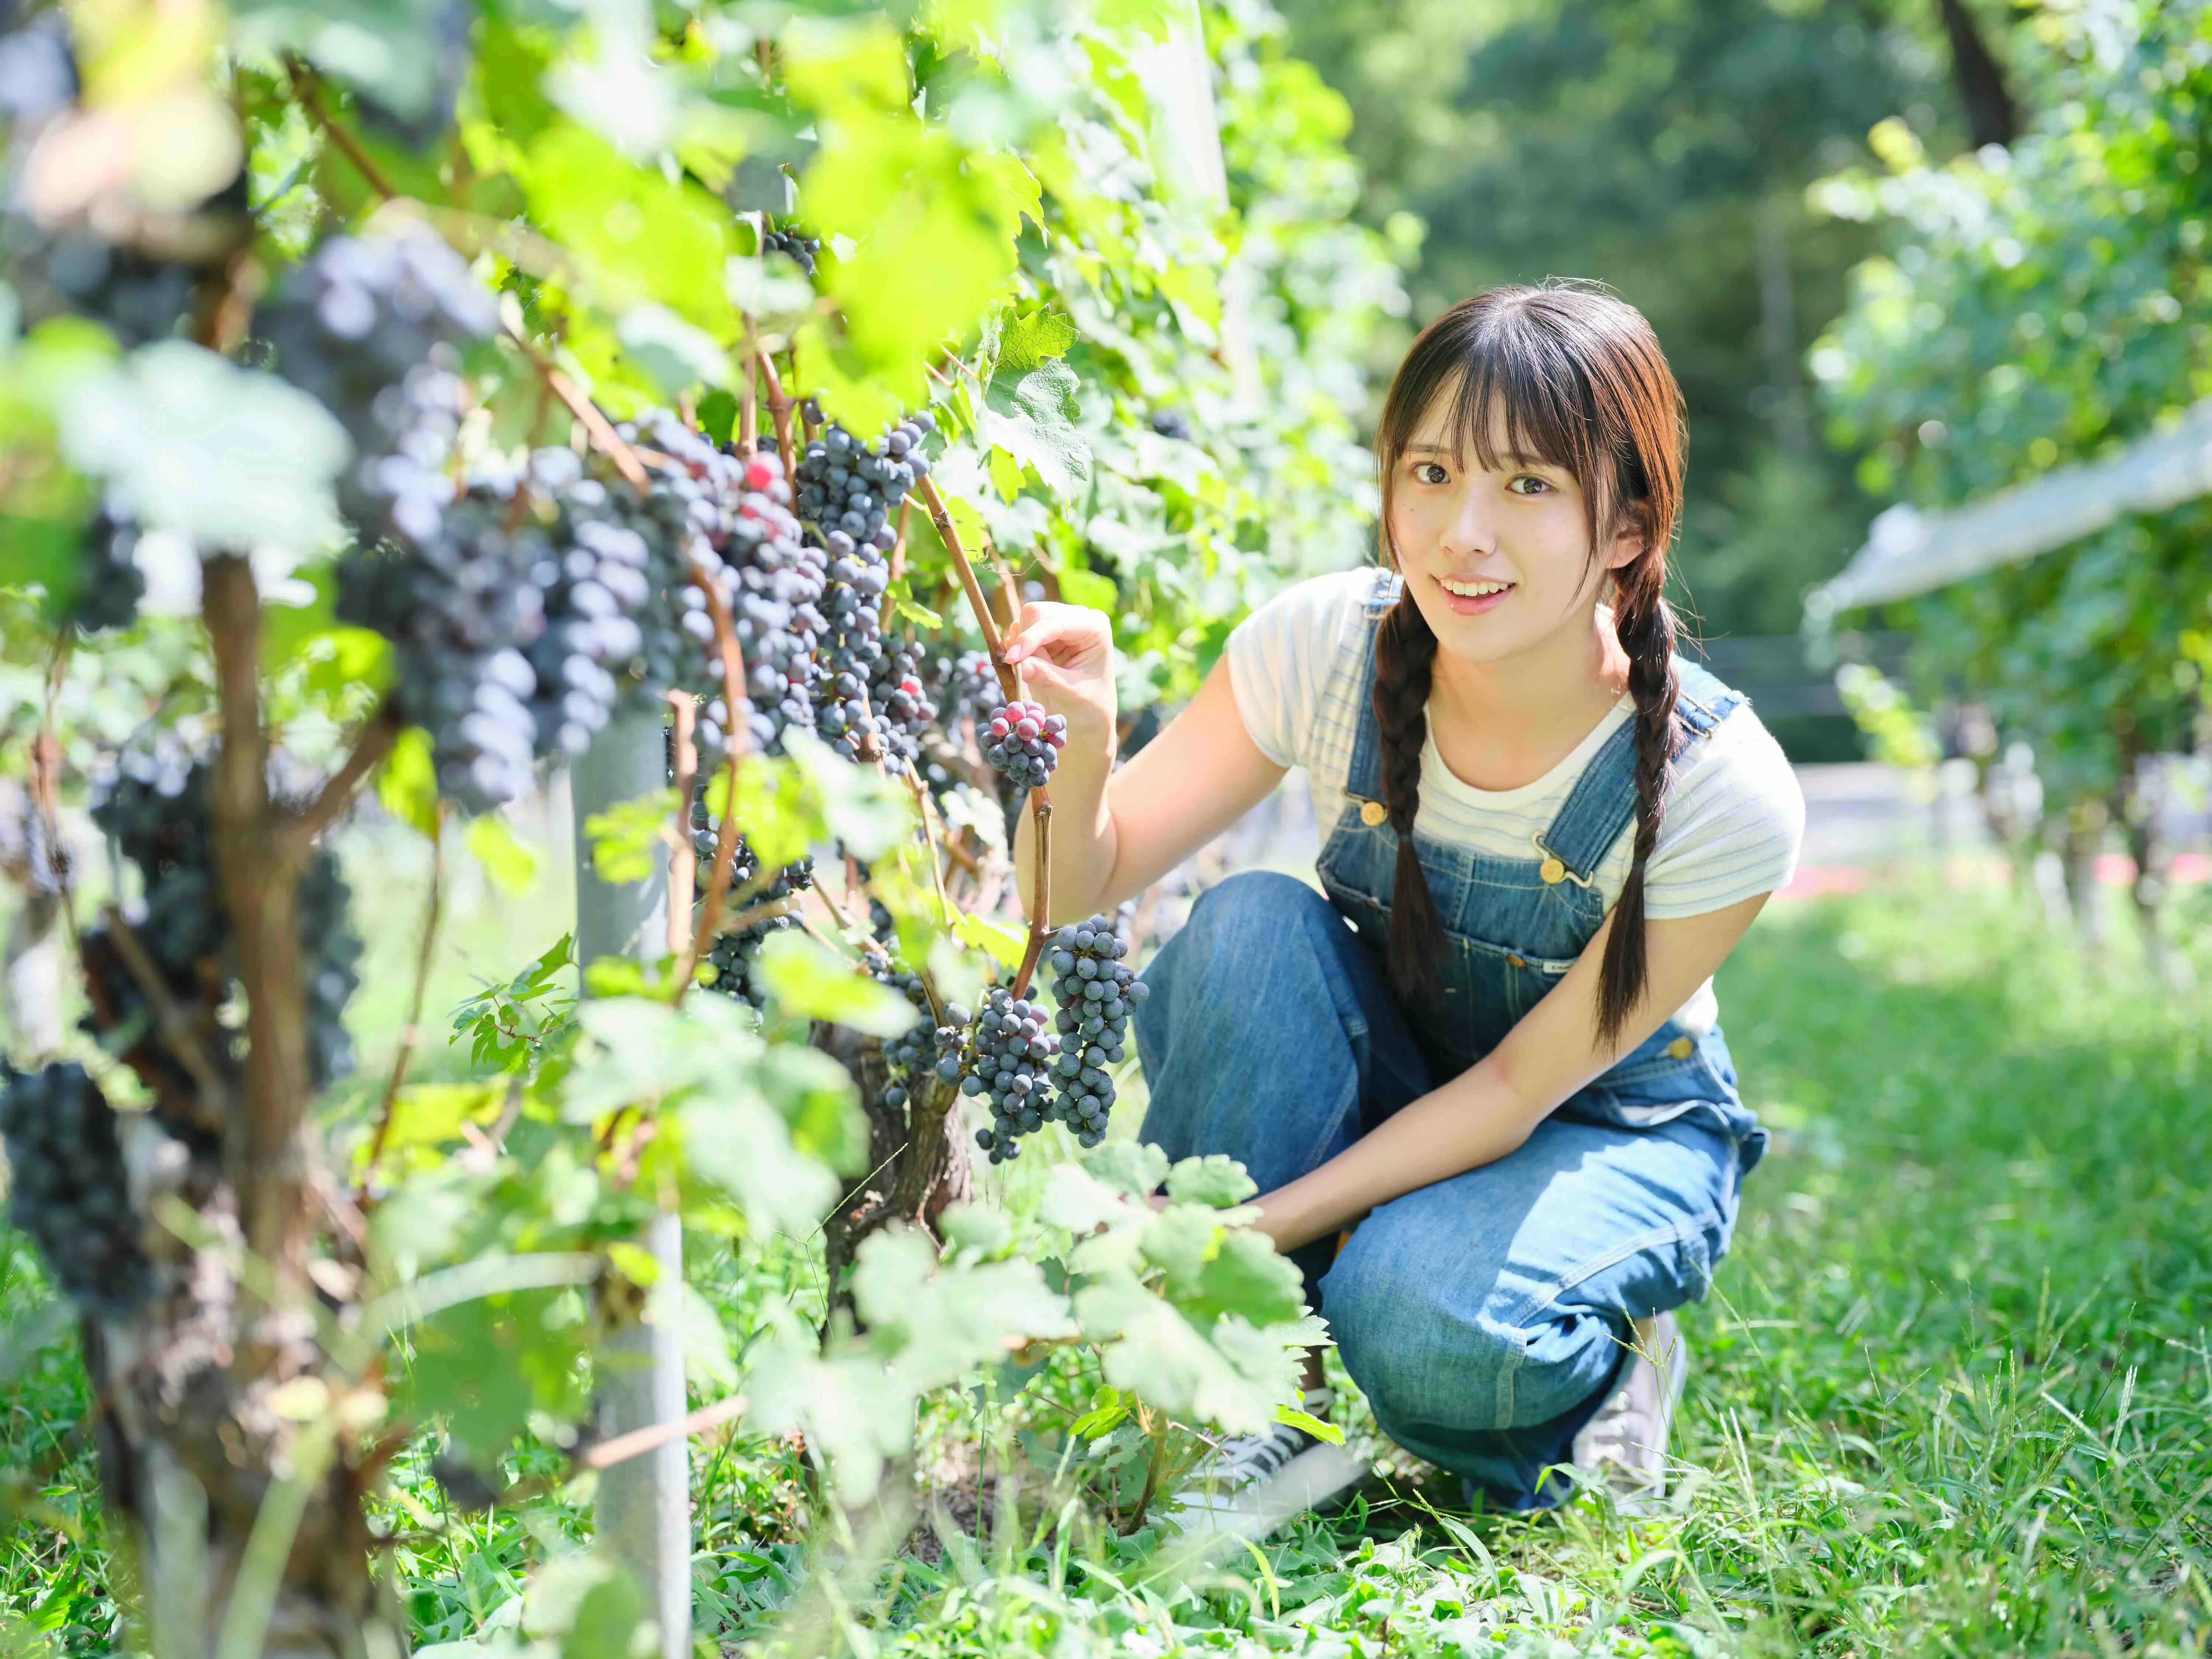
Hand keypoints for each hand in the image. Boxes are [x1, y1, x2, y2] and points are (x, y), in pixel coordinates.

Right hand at [1000, 601, 1115, 749]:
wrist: (1088, 719)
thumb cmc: (1089, 708)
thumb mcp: (1072, 696)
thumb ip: (1047, 678)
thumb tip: (1021, 663)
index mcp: (1095, 627)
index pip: (1055, 622)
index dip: (1030, 638)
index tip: (1013, 659)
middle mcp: (1078, 618)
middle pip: (1036, 613)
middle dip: (1023, 641)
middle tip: (1021, 670)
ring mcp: (1060, 622)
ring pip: (1023, 620)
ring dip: (1018, 647)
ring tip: (1032, 673)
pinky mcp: (1044, 633)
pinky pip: (1018, 632)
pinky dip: (1015, 650)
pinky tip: (1026, 667)